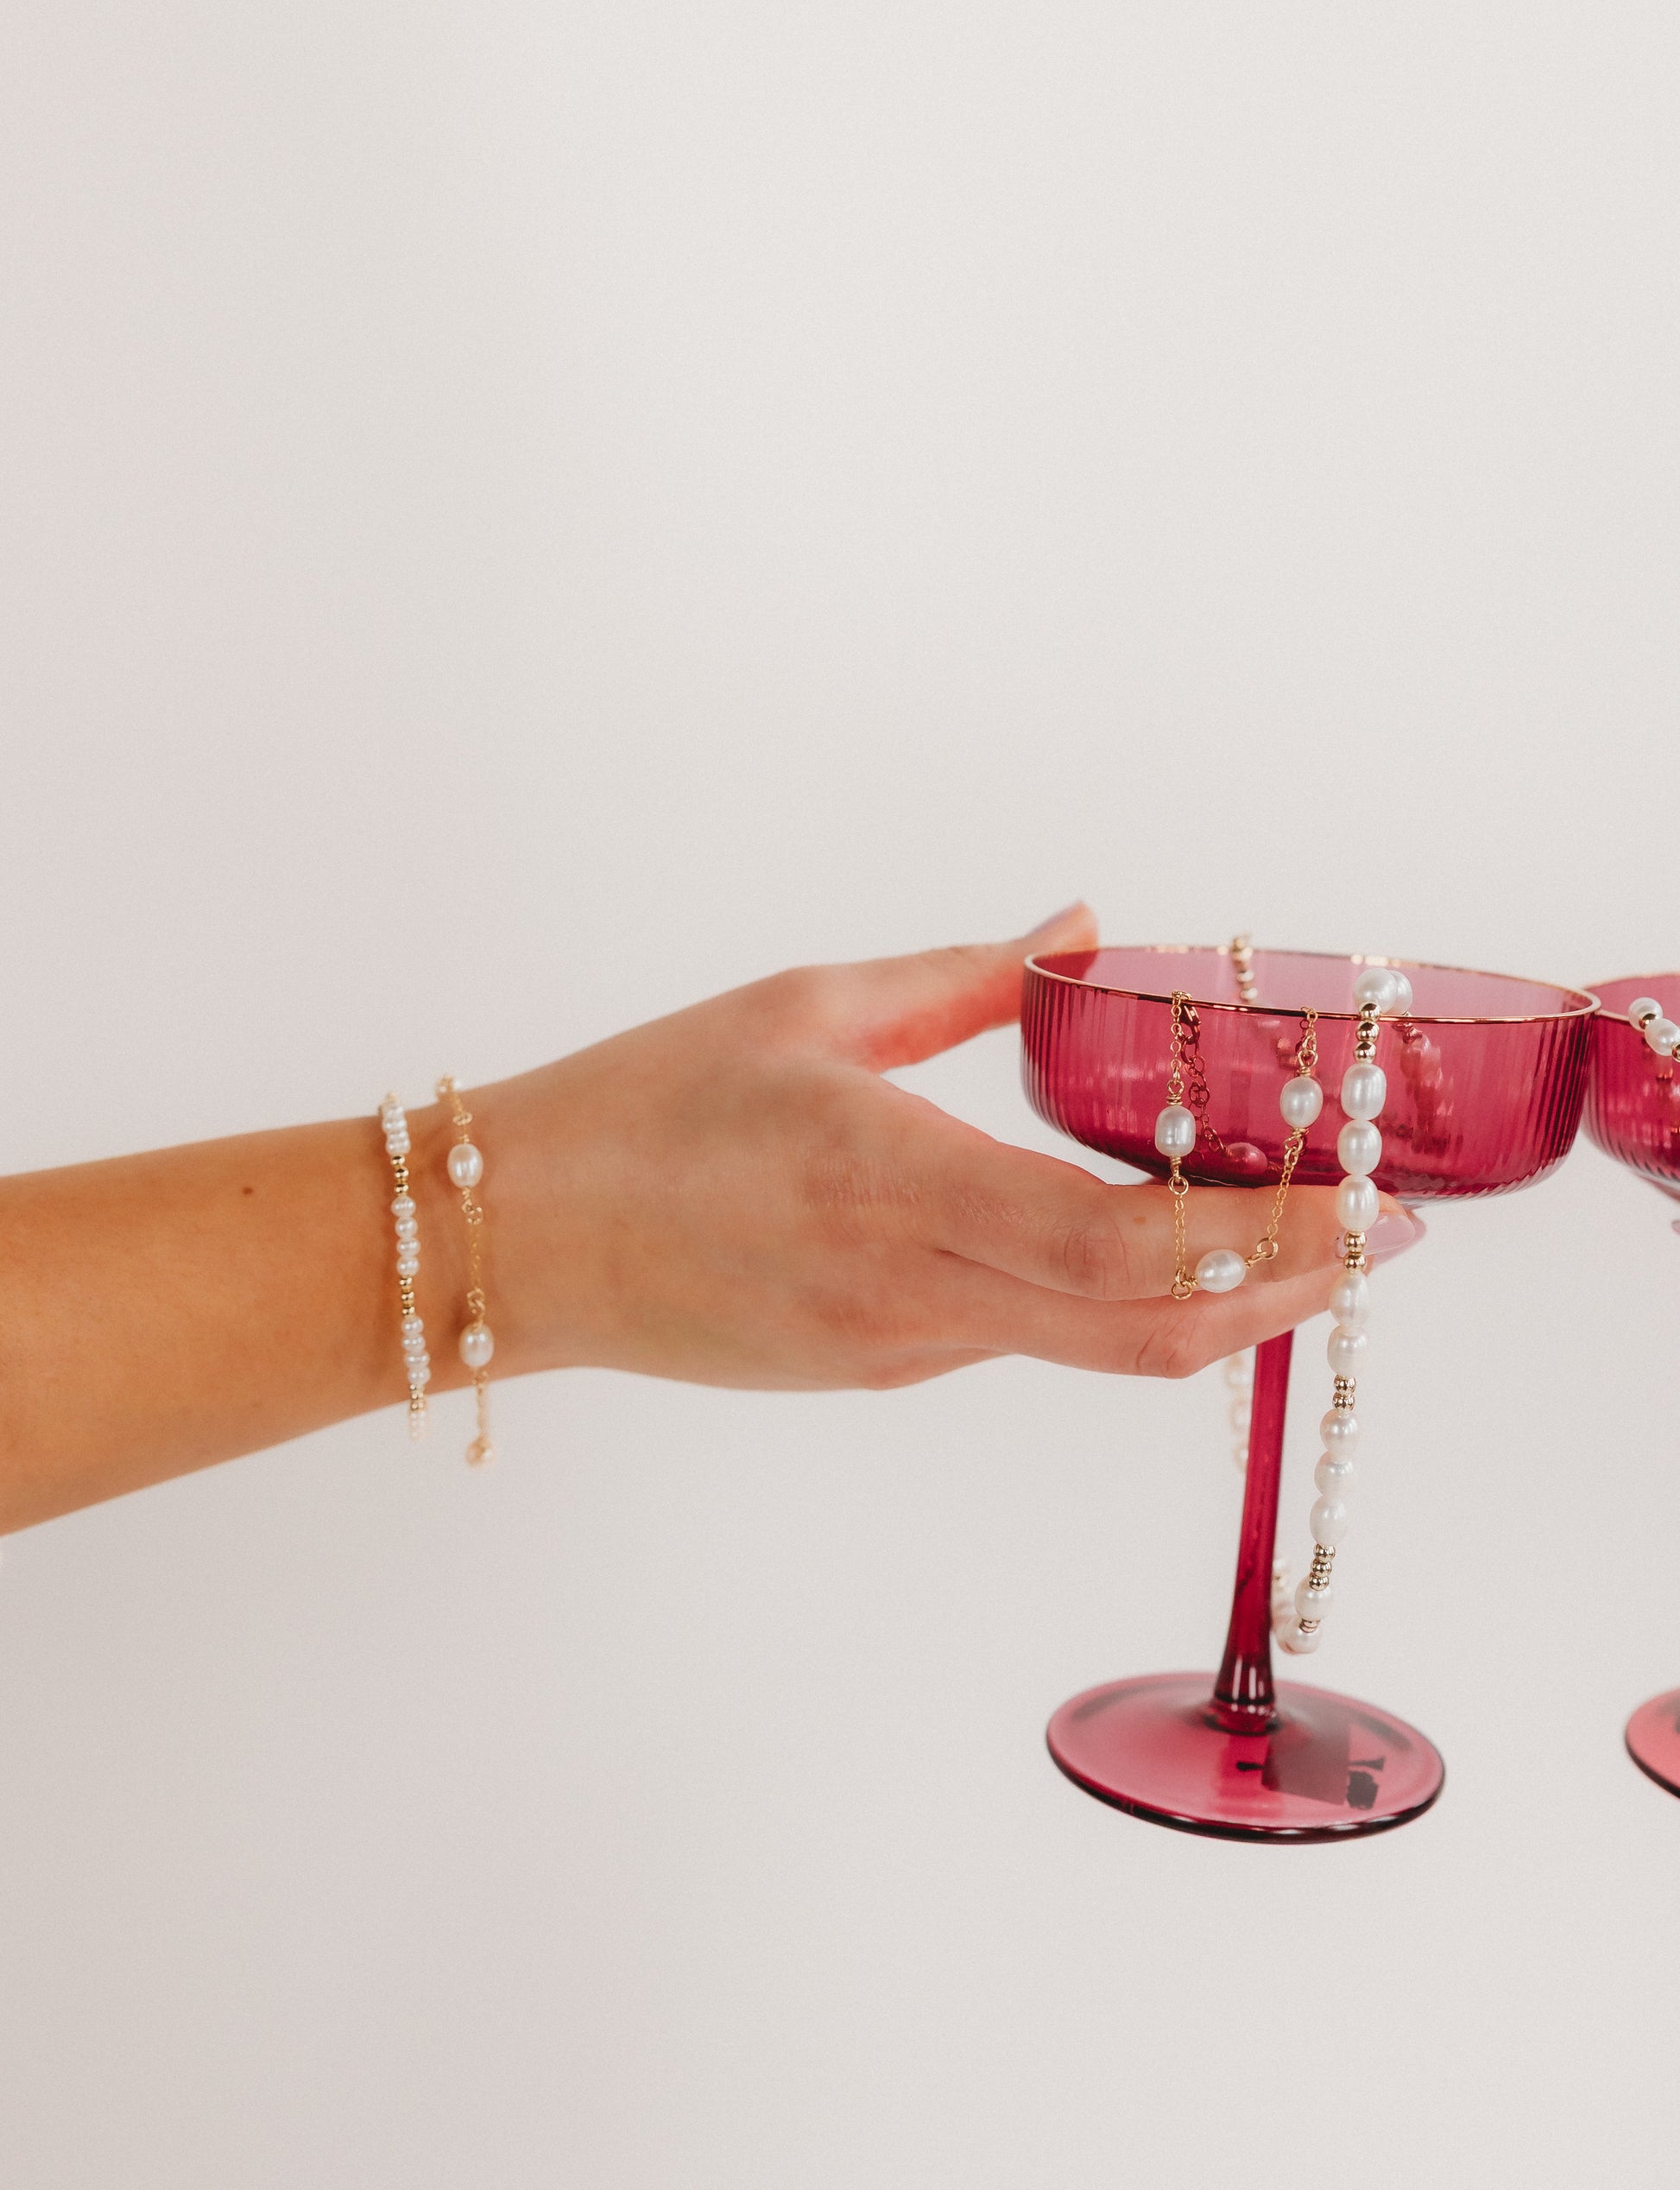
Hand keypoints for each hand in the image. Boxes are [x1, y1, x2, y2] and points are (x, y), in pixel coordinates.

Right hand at [481, 906, 1419, 1389]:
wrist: (519, 1241)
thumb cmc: (641, 1106)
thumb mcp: (806, 1006)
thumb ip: (968, 981)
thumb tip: (1088, 934)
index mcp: (889, 1182)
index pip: (1124, 1248)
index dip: (1268, 1240)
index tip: (1364, 1202)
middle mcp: (908, 1293)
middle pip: (1150, 1334)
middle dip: (1288, 1291)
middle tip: (1375, 1233)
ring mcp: (896, 1352)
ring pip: (1102, 1350)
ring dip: (1215, 1300)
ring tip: (1288, 1226)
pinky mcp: (879, 1372)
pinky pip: (1029, 1340)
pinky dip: (1119, 1303)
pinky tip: (1143, 1239)